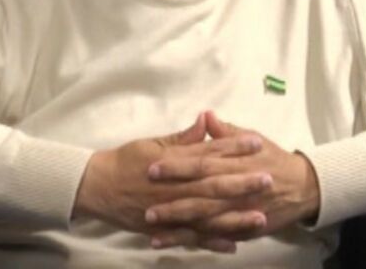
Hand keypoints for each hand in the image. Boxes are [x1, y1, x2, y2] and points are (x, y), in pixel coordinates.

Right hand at [73, 112, 267, 239]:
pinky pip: (191, 238)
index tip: (256, 142)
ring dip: (234, 217)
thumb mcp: (152, 142)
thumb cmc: (125, 161)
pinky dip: (212, 242)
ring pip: (206, 215)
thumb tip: (206, 121)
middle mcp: (173, 187)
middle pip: (212, 185)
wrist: (96, 187)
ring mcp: (170, 210)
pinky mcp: (164, 229)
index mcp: (172, 162)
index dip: (233, 147)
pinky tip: (233, 245)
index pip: (207, 152)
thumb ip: (183, 137)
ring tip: (260, 217)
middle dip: (242, 183)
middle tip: (268, 179)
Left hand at [144, 111, 319, 251]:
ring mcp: (239, 214)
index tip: (152, 168)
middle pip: (201, 198)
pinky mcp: (242, 230)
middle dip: (174, 205)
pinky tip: (173, 244)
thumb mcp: (251, 138)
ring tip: (153, 230)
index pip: (202, 165)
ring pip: (206, 223)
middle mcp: (236, 191)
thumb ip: (225, 132)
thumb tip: (206, 115)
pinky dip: (195, 243)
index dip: (177, 167)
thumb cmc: (271, 157)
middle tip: (147, 207)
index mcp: (235, 164)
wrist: (303, 186)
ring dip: (179, 228)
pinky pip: (216, 239)